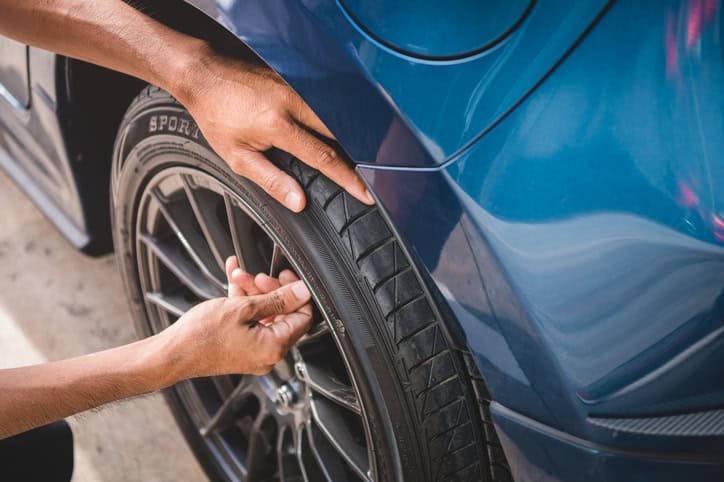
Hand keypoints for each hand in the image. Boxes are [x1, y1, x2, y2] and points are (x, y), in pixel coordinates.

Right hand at [158, 257, 312, 377]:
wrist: (172, 354)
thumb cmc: (201, 336)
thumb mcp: (243, 308)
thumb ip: (277, 299)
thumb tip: (303, 291)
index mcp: (274, 347)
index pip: (303, 317)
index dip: (297, 293)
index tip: (286, 277)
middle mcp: (268, 354)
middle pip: (283, 314)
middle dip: (269, 289)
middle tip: (257, 276)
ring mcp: (255, 352)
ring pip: (265, 314)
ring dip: (253, 292)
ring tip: (238, 276)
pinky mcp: (242, 348)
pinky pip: (251, 321)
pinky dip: (244, 302)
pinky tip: (234, 281)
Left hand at [174, 47, 373, 211]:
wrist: (204, 75)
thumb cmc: (217, 116)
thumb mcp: (238, 157)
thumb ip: (271, 181)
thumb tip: (299, 202)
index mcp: (279, 125)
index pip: (324, 157)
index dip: (348, 178)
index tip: (365, 193)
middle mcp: (293, 103)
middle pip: (340, 134)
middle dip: (358, 158)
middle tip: (369, 179)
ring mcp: (297, 88)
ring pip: (336, 117)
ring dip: (349, 139)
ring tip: (359, 161)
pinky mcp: (297, 80)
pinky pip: (324, 104)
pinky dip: (335, 122)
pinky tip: (338, 136)